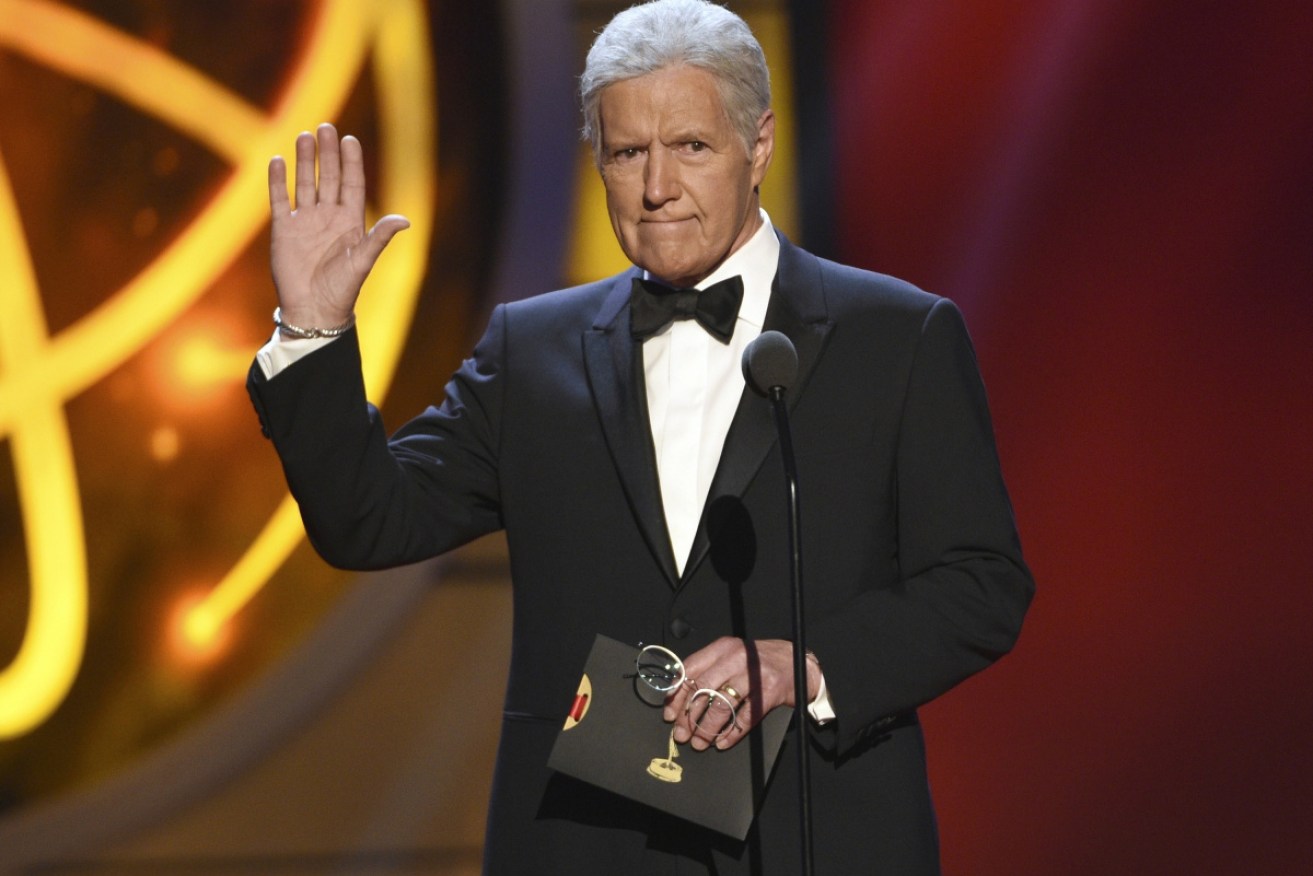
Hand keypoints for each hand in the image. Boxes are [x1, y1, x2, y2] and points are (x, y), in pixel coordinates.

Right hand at [268, 122, 409, 329]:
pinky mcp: (284, 230)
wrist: (314, 310)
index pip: (351, 184)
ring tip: (304, 137)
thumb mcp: (363, 261)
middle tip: (325, 127)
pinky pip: (279, 200)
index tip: (350, 140)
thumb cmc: (342, 289)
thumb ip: (380, 237)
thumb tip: (405, 220)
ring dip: (304, 161)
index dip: (351, 162)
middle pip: (328, 177)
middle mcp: (328, 217)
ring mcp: (305, 221)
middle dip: (327, 153)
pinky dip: (277, 181)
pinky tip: (277, 161)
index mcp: (350, 222)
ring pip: (304, 183)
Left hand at [662, 637, 820, 751]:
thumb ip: (708, 670)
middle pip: (703, 690)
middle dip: (688, 716)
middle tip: (680, 734)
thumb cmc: (757, 663)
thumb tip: (678, 699)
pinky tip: (721, 743)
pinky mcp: (769, 693)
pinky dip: (731, 734)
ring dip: (706, 729)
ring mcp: (753, 676)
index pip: (690, 670)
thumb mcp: (731, 657)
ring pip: (721, 706)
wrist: (795, 662)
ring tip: (699, 743)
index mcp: (722, 648)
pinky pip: (744, 718)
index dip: (676, 694)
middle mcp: (736, 659)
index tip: (669, 714)